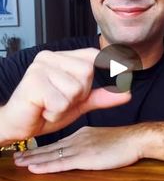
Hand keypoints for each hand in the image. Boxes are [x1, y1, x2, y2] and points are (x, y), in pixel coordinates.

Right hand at [0, 49, 130, 144]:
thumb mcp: (78, 104)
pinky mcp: (33, 82)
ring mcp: (40, 67)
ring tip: (50, 106)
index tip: (127, 65)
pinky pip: (61, 101)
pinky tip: (43, 110)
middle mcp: (49, 57)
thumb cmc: (45, 111)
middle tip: (61, 102)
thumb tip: (127, 92)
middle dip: (79, 95)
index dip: (109, 62)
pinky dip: (55, 113)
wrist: (18, 126)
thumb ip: (101, 97)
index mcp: (60, 58)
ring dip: (66, 106)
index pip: (91, 55)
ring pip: (75, 88)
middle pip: (86, 72)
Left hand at [13, 125, 142, 173]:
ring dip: (34, 159)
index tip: (28, 151)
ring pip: (52, 155)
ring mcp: (80, 148)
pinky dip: (46, 166)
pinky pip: (61, 163)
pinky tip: (35, 168)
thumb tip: (85, 150)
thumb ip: (91, 144)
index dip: (41, 148)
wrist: (135, 139)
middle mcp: (77, 139)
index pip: (57, 143)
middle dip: (32, 153)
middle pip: (50, 148)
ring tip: (19, 162)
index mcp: (81, 134)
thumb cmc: (123, 141)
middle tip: (16, 157)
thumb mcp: (103, 139)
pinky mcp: (85, 158)